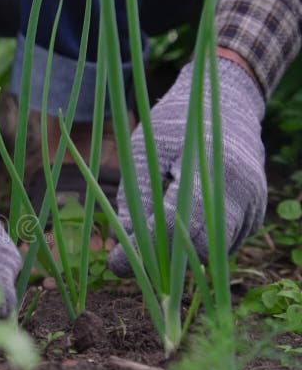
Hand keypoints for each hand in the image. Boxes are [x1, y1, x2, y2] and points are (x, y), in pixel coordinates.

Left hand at [108, 57, 266, 275]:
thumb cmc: (173, 126)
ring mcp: (254, 207)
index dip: (144, 252)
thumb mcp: (144, 152)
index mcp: (216, 170)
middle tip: (130, 255)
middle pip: (200, 250)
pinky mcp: (254, 217)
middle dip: (162, 260)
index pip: (179, 228)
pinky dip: (195, 243)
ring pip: (211, 254)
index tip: (115, 264)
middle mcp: (244, 194)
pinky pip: (221, 246)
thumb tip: (123, 252)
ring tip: (153, 229)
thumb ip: (135, 201)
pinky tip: (178, 222)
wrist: (221, 105)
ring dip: (178, 253)